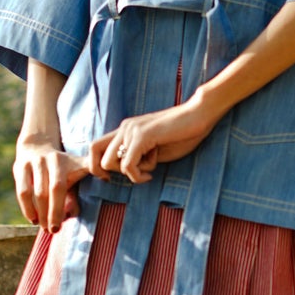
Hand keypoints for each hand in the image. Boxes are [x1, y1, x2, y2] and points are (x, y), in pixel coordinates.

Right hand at [13, 134, 89, 232]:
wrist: (38, 146)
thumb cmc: (61, 169)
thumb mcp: (72, 175)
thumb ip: (74, 195)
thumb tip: (72, 214)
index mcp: (64, 162)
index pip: (60, 187)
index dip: (59, 209)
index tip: (60, 225)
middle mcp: (48, 160)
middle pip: (47, 191)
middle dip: (51, 213)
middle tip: (53, 230)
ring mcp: (33, 162)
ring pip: (33, 193)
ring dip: (38, 213)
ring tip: (43, 227)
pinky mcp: (19, 166)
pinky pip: (22, 191)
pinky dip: (26, 207)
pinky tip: (32, 218)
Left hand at [93, 95, 215, 183]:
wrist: (199, 115)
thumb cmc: (183, 134)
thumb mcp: (155, 149)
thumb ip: (139, 157)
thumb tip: (126, 172)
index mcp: (125, 129)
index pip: (95, 147)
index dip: (96, 167)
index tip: (111, 179)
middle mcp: (124, 127)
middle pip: (96, 155)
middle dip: (111, 173)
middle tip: (136, 174)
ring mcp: (131, 130)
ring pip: (110, 163)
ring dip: (129, 173)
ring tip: (149, 169)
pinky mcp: (142, 136)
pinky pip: (128, 165)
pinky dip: (138, 176)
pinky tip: (151, 174)